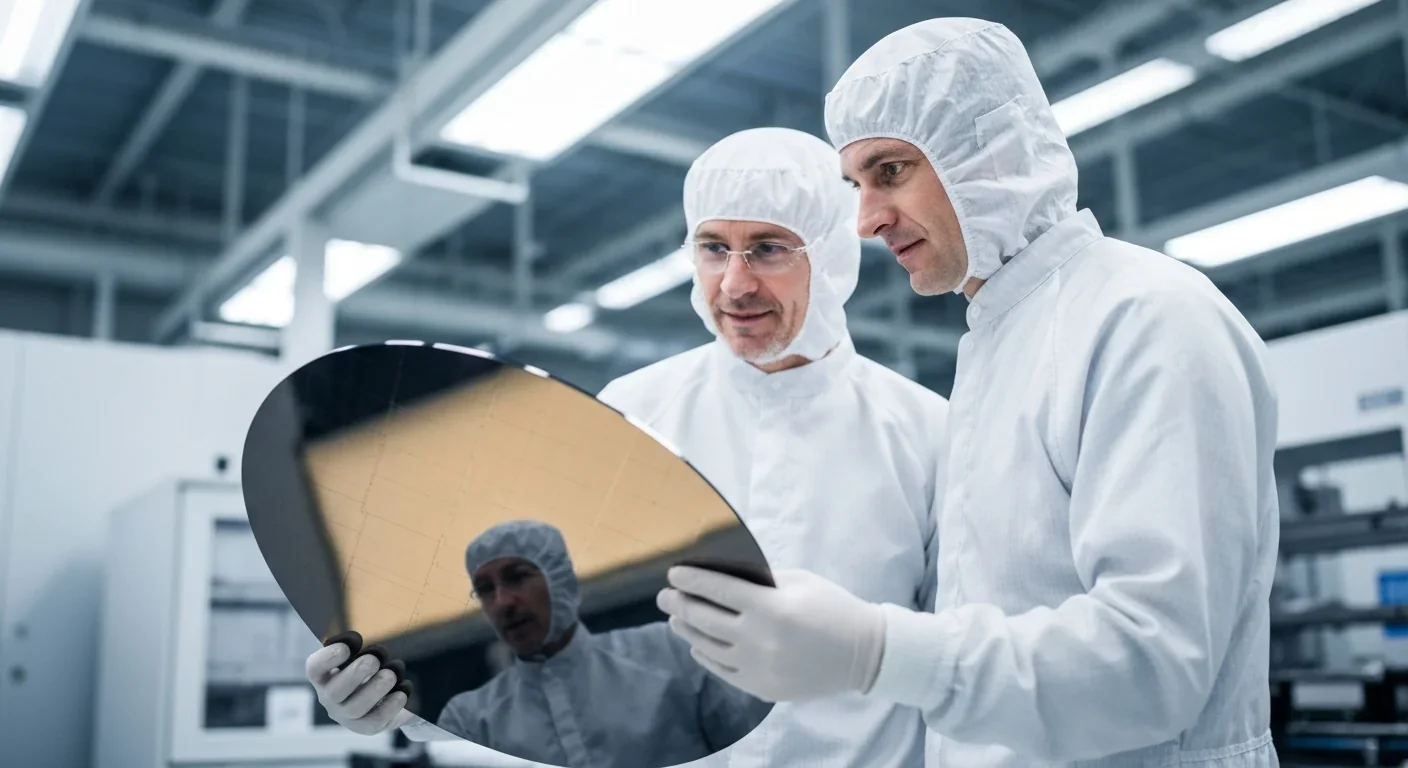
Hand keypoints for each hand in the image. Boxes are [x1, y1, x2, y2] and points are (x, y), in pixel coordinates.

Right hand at [305, 632, 414, 735]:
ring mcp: (346, 716)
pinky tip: (401, 692)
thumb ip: (357, 647)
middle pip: (334, 692)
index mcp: (324, 676)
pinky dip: (390, 706)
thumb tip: (356, 640)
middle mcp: (330, 698)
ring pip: (355, 708)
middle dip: (354, 674)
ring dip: (375, 689)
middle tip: (373, 660)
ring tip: (391, 675)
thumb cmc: (366, 670)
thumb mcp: (360, 655)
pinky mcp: (364, 727)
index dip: (327, 658)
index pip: (314, 668)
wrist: (381, 697)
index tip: (346, 647)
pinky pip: (375, 721)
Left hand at [656, 567, 885, 702]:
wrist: (863, 654)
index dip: (692, 580)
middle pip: (706, 619)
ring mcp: (759, 668)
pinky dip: (706, 657)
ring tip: (675, 620)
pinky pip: (724, 672)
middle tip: (665, 597)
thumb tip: (723, 575)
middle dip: (680, 604)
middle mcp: (760, 639)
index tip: (674, 574)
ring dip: (687, 631)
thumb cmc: (832, 608)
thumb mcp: (799, 581)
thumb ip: (761, 579)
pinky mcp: (763, 688)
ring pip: (709, 647)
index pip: (718, 589)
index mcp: (770, 607)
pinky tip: (697, 646)